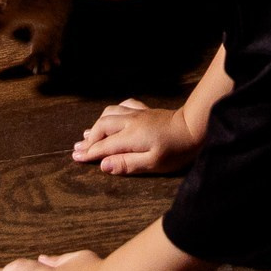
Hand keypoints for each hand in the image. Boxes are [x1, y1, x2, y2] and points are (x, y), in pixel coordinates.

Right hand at [73, 97, 200, 174]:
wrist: (194, 128)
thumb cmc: (176, 149)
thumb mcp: (152, 163)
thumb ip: (126, 164)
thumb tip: (103, 165)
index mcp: (130, 137)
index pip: (103, 145)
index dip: (88, 152)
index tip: (76, 157)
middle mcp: (129, 122)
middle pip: (102, 127)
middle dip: (89, 138)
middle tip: (78, 148)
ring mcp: (137, 114)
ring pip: (109, 113)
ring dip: (97, 124)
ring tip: (89, 133)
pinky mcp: (145, 110)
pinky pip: (123, 105)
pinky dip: (113, 111)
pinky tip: (112, 116)